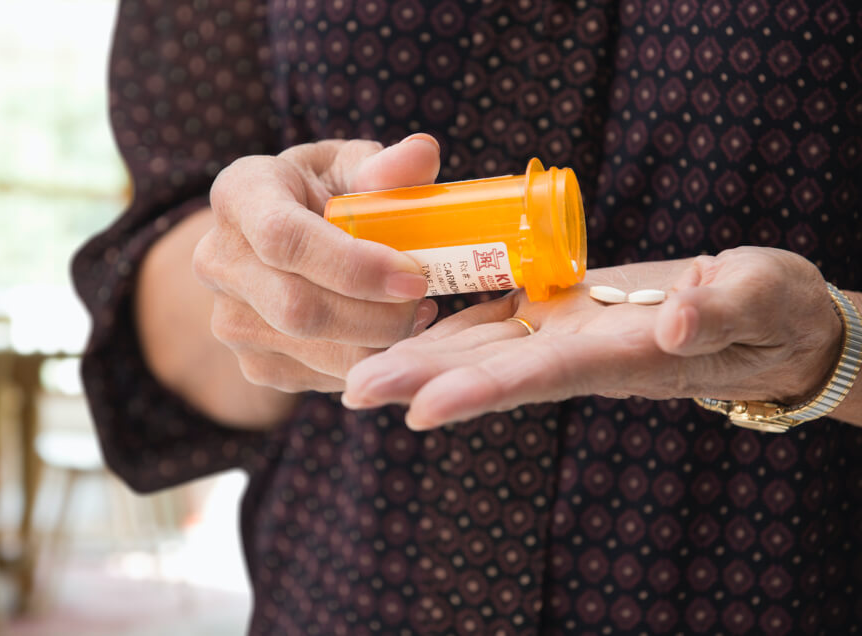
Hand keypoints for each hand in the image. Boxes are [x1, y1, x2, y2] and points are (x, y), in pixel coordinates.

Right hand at [192, 135, 441, 392]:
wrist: (276, 246)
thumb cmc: (325, 195)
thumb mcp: (351, 165)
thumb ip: (387, 166)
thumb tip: (423, 156)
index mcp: (239, 194)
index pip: (283, 238)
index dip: (354, 265)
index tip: (414, 277)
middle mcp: (218, 259)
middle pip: (298, 309)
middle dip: (376, 317)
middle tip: (425, 302)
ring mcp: (228, 318)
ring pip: (312, 351)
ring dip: (378, 343)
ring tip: (415, 315)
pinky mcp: (250, 362)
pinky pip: (317, 377)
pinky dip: (364, 362)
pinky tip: (384, 334)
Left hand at [343, 247, 842, 428]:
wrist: (761, 316)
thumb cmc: (772, 311)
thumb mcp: (763, 300)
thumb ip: (722, 312)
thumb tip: (671, 326)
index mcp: (622, 356)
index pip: (544, 376)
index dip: (482, 390)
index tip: (420, 411)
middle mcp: (580, 354)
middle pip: (491, 370)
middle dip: (421, 381)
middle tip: (350, 391)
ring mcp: (566, 335)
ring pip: (482, 348)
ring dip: (418, 360)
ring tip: (353, 374)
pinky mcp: (562, 312)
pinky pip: (498, 320)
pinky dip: (448, 327)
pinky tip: (401, 328)